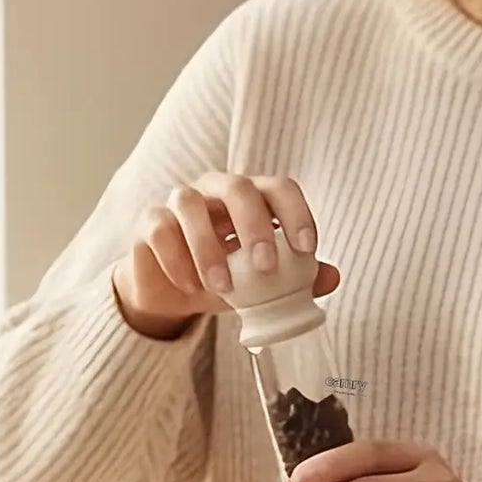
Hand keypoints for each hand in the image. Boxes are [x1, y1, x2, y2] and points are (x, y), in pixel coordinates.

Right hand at [113, 172, 338, 339]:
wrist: (174, 296)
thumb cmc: (225, 279)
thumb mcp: (263, 285)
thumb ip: (296, 279)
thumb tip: (332, 278)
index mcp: (252, 199)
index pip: (278, 188)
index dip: (296, 213)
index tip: (306, 249)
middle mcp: (216, 191)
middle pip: (237, 186)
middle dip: (254, 225)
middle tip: (266, 267)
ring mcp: (179, 202)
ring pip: (189, 202)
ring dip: (208, 246)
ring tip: (223, 287)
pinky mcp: (149, 222)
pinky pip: (160, 229)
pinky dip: (177, 260)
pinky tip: (191, 287)